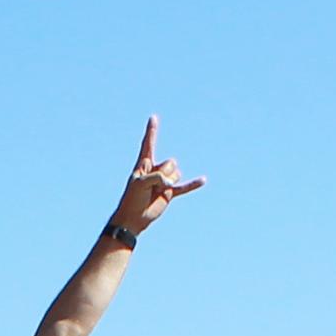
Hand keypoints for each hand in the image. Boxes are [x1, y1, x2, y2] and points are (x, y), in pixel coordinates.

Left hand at [108, 115, 206, 239]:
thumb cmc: (132, 199)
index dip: (151, 131)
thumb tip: (172, 182)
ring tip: (157, 192)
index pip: (149, 144)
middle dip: (164, 175)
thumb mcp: (140, 183)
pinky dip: (193, 184)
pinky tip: (203, 180)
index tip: (153, 117)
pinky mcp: (169, 192)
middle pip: (170, 163)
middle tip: (152, 187)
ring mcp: (163, 181)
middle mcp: (155, 170)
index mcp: (144, 164)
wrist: (134, 218)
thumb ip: (157, 177)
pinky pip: (184, 187)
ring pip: (176, 173)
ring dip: (170, 183)